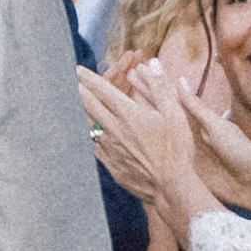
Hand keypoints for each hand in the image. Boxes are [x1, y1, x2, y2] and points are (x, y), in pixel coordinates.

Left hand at [77, 69, 201, 223]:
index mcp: (128, 114)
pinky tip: (96, 137)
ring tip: (81, 107)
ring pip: (92, 126)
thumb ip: (160, 87)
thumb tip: (150, 63)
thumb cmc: (176, 149)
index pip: (101, 90)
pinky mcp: (111, 165)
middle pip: (89, 106)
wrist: (171, 186)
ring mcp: (110, 149)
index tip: (77, 70)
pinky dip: (95, 137)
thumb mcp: (174, 113)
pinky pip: (97, 147)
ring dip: (85, 114)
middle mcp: (114, 130)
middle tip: (73, 84)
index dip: (88, 78)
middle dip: (80, 92)